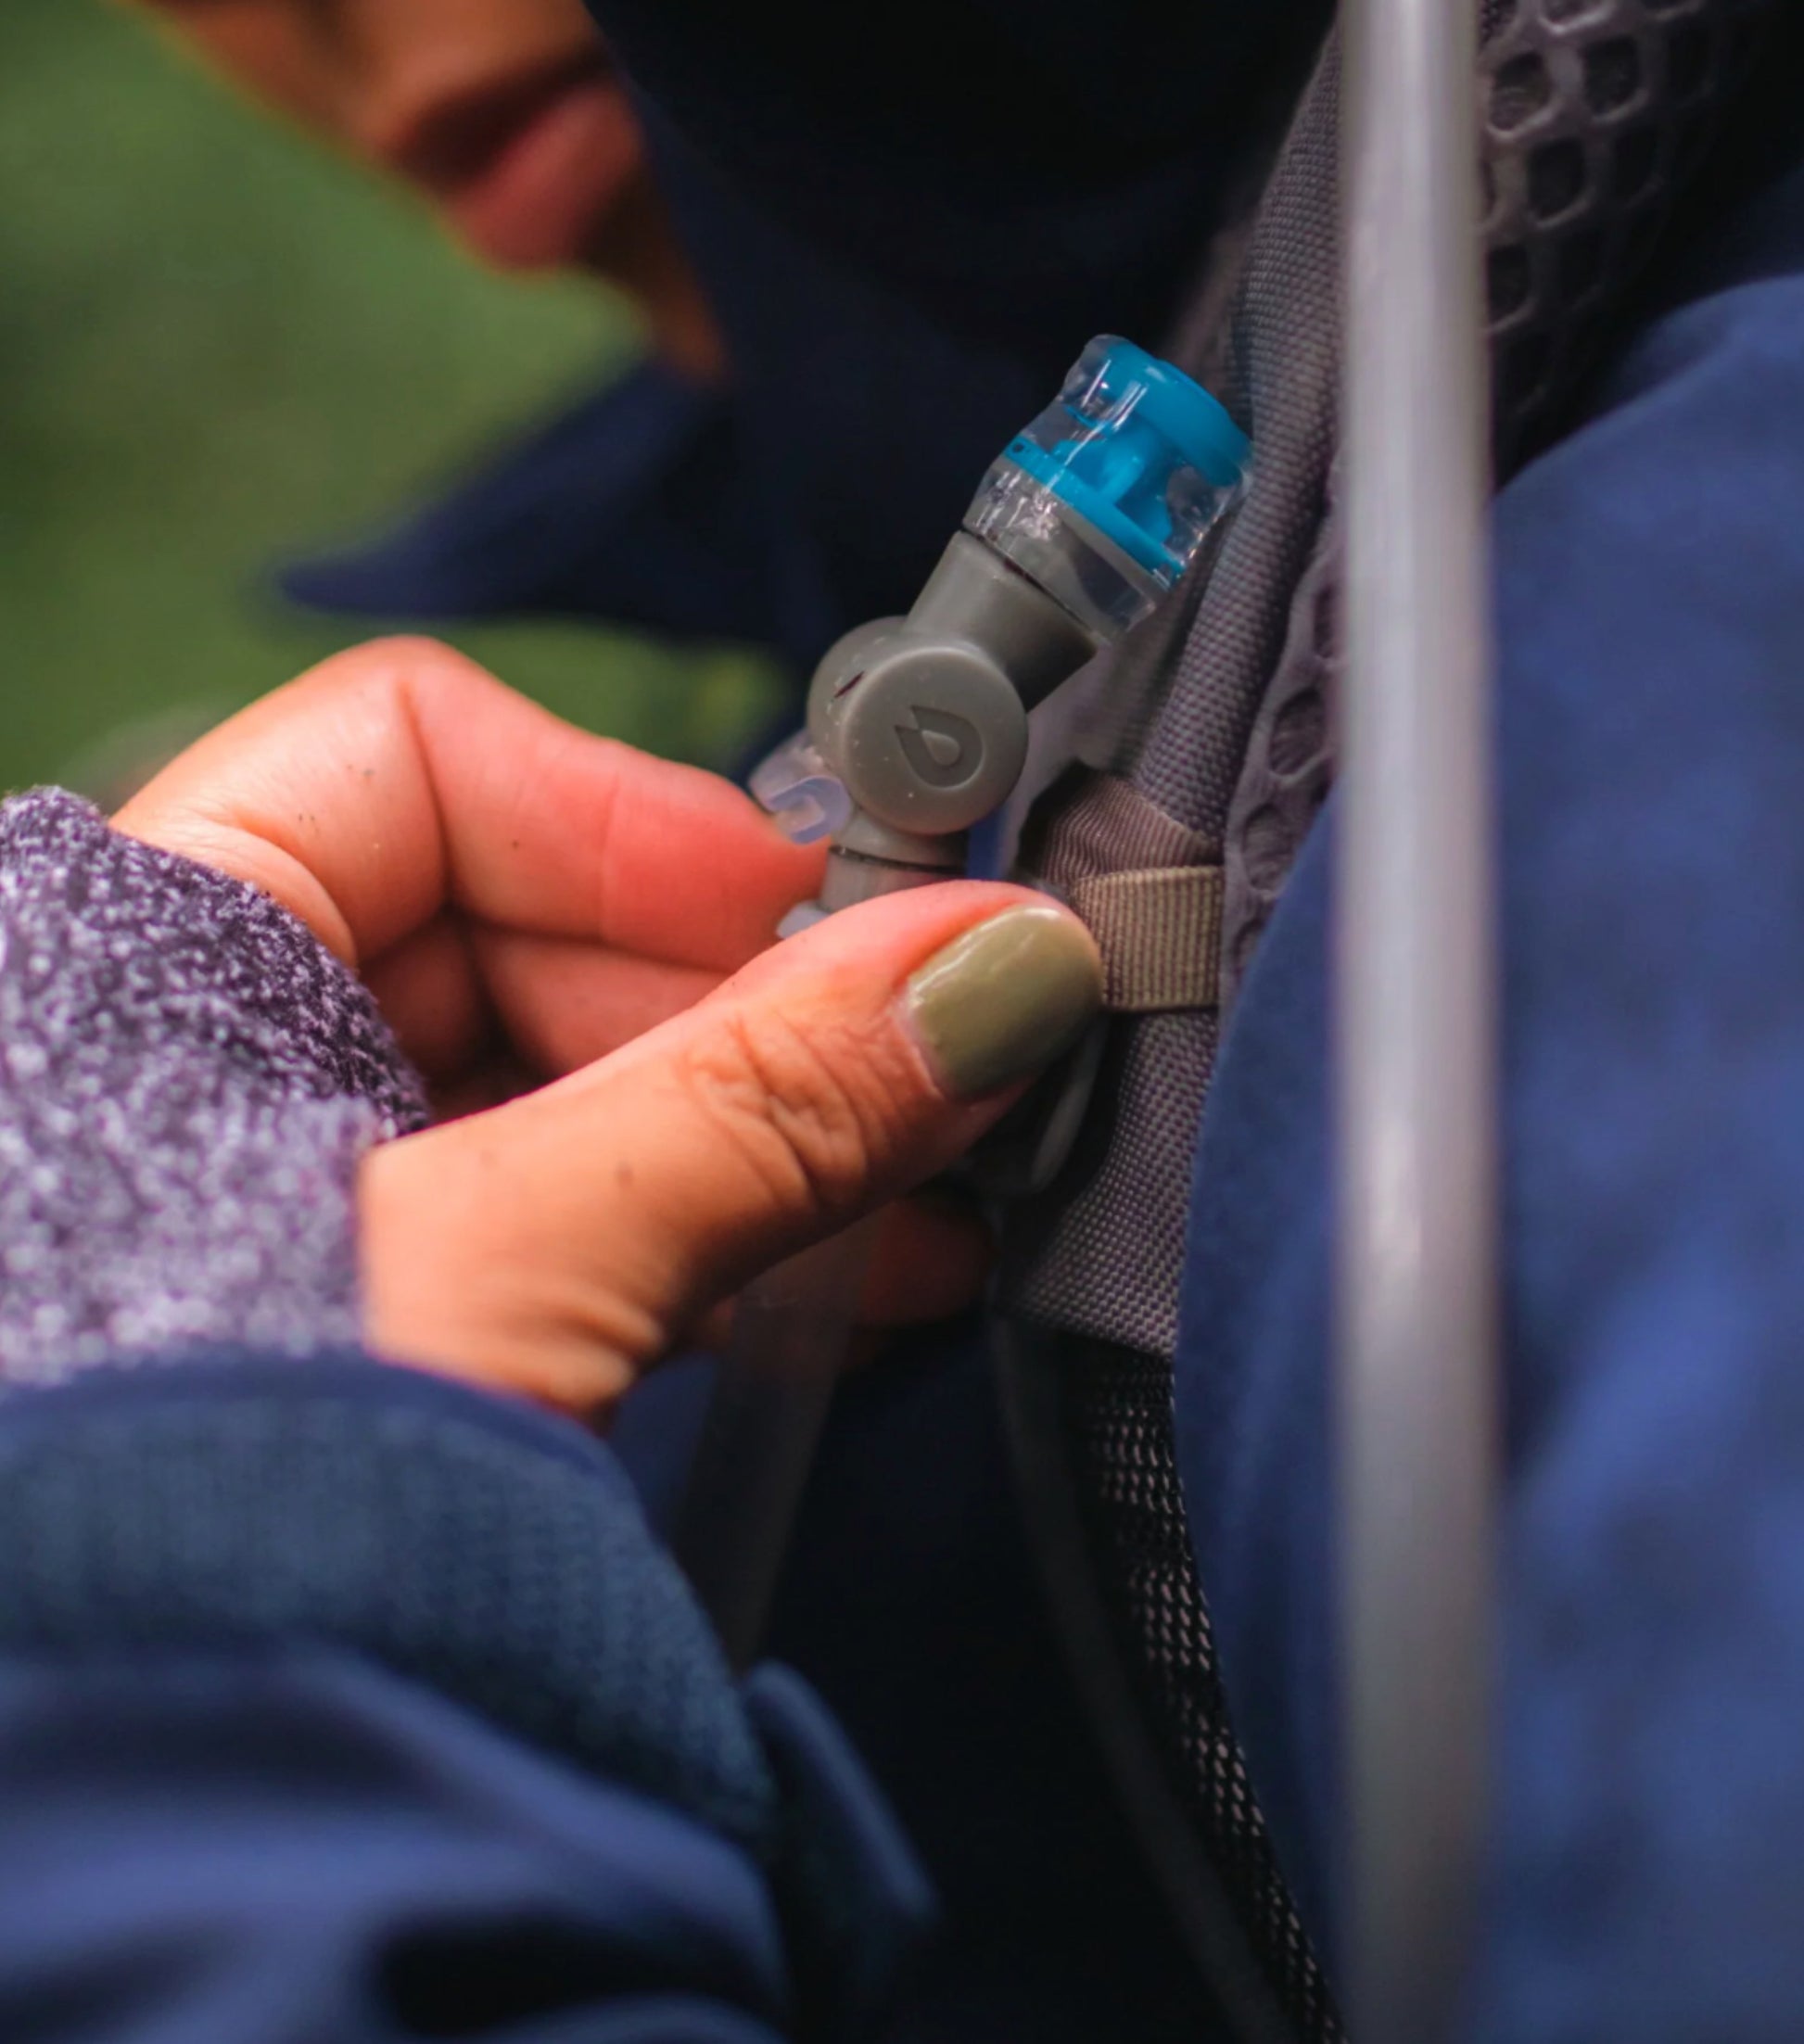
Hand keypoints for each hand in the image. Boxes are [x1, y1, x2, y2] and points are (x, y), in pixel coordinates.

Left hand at [117, 640, 1101, 1414]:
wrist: (90, 1782)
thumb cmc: (194, 1510)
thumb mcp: (501, 1273)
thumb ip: (756, 1104)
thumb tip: (994, 963)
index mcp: (154, 951)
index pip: (421, 754)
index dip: (631, 818)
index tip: (816, 915)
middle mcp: (221, 1044)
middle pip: (530, 916)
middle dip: (744, 995)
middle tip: (920, 1066)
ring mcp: (313, 1180)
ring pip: (576, 1071)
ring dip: (767, 1119)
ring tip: (930, 1192)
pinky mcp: (402, 1301)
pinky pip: (583, 1200)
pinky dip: (719, 1221)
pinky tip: (857, 1272)